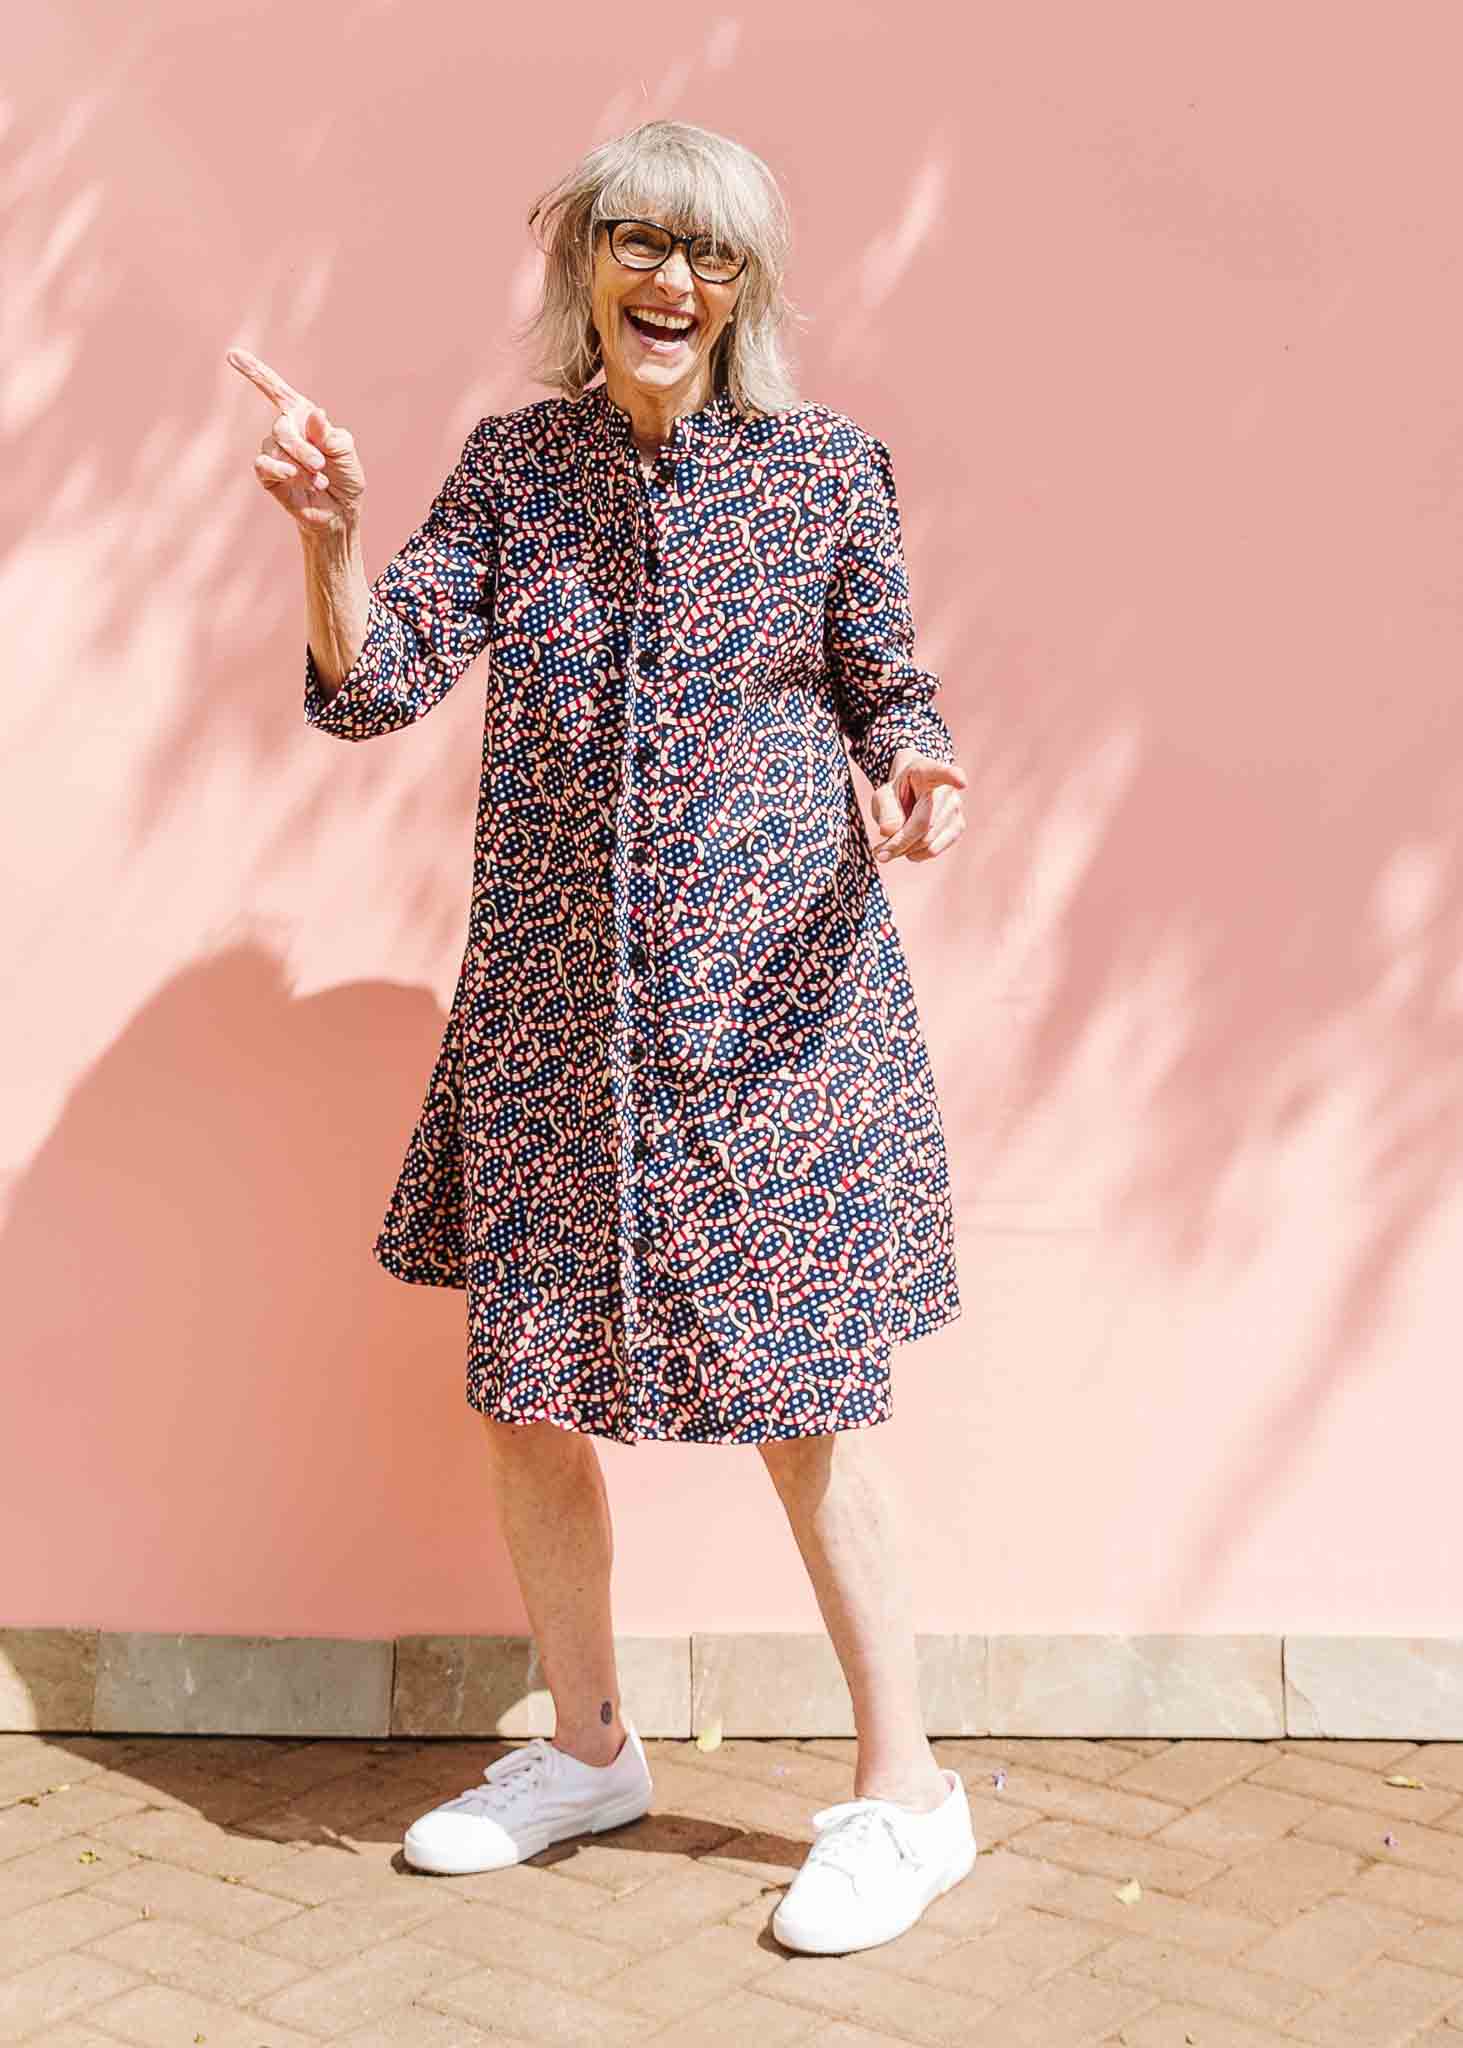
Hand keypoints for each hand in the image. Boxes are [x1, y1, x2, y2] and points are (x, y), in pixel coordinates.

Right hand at [225, 345, 365, 535]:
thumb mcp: (346, 453)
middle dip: (302, 448)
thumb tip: (314, 414)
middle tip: (320, 465)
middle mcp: (286, 431)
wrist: (340, 512)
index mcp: (304, 417)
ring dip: (299, 464)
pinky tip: (292, 475)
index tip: (232, 354)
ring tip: (319, 479)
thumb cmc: (345, 478)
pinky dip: (278, 468)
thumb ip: (330, 435)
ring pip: (275, 447)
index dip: (255, 372)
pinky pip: (262, 463)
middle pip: (282, 427)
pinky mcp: (268, 474)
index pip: (277, 390)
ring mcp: (275, 452)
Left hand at [869, 749, 967, 862]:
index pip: (942, 773)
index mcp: (928, 772)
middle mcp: (947, 790)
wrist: (914, 793)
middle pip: (924, 824)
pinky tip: (907, 845)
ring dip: (904, 850)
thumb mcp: (884, 795)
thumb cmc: (899, 792)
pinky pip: (932, 850)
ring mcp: (956, 809)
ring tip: (890, 845)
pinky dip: (915, 854)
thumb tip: (889, 831)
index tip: (961, 781)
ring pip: (927, 842)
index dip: (953, 777)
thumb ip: (885, 810)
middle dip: (898, 842)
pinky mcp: (957, 828)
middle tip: (878, 852)